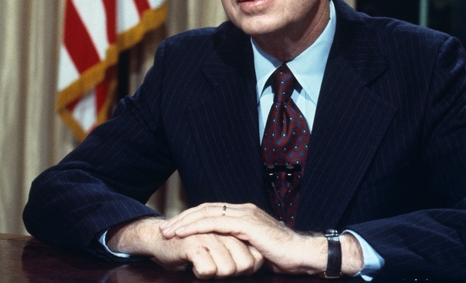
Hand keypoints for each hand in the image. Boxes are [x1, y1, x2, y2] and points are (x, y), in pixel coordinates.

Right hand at [107, 217, 263, 278]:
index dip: (246, 270)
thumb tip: (256, 264)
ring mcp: (210, 236)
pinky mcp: (193, 243)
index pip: (256, 258)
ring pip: (228, 269)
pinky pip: (208, 269)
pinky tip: (193, 266)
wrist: (162, 240)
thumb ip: (239, 252)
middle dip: (232, 274)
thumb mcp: (222, 249)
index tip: (231, 269)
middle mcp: (225, 231)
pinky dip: (201, 274)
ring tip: (204, 265)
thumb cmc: (194, 249)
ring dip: (215, 275)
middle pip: (245, 265)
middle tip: (215, 268)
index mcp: (234, 230)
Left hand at [160, 203, 362, 275]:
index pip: (211, 211)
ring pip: (207, 213)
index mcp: (244, 213)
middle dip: (183, 218)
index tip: (175, 229)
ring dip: (184, 222)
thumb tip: (223, 252)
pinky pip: (215, 223)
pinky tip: (183, 234)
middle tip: (164, 229)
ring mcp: (245, 215)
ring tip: (168, 232)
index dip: (192, 218)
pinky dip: (196, 227)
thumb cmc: (281, 256)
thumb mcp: (254, 248)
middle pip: (205, 209)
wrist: (301, 254)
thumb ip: (239, 244)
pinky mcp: (247, 224)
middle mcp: (243, 210)